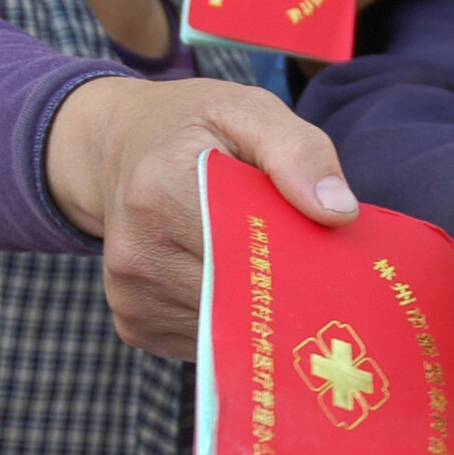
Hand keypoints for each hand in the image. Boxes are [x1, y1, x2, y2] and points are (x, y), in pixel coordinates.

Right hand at [47, 76, 358, 361]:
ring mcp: (129, 296)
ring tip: (265, 267)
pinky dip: (232, 322)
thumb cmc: (191, 129)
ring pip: (231, 330)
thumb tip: (338, 212)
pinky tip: (228, 283)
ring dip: (260, 310)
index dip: (302, 257)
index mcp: (160, 192)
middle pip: (245, 300)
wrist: (115, 150)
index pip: (254, 251)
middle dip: (287, 289)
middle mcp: (135, 253)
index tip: (332, 250)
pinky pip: (208, 344)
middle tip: (315, 267)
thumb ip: (296, 149)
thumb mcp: (245, 110)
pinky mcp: (133, 325)